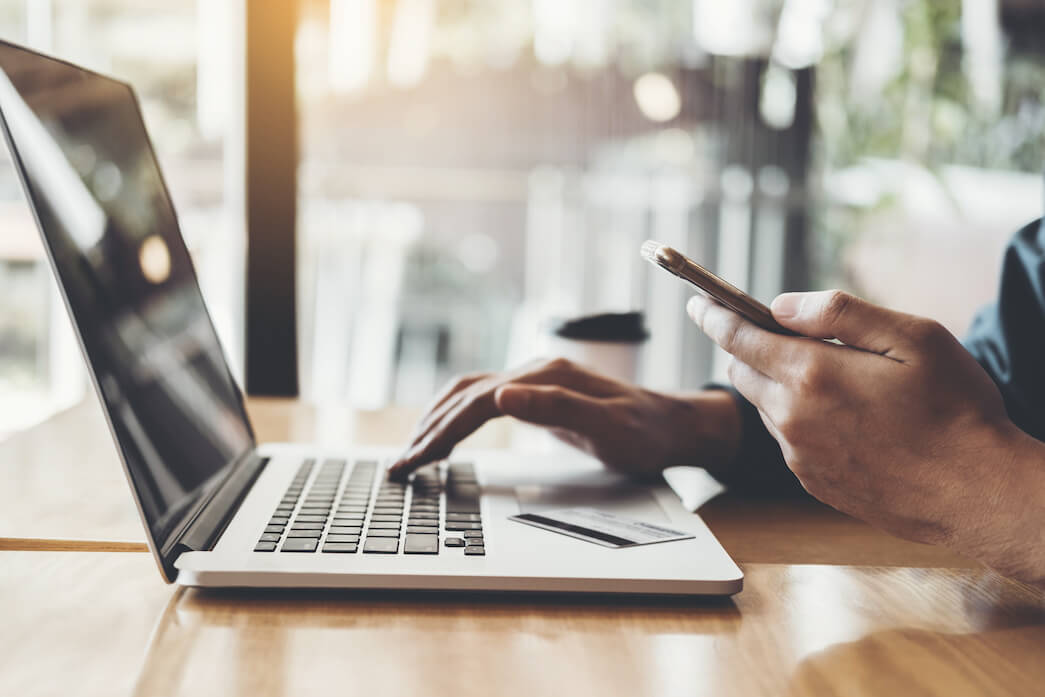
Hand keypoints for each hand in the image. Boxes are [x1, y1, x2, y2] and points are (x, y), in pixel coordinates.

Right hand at [389, 357, 741, 479]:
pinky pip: (482, 401)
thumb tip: (501, 395)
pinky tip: (444, 434)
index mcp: (545, 376)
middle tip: (398, 467)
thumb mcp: (609, 425)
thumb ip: (556, 408)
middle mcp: (534, 371)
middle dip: (427, 431)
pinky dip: (454, 416)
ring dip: (435, 420)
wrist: (674, 425)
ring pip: (468, 394)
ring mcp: (534, 380)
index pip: (477, 403)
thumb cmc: (647, 431)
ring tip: (410, 452)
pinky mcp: (536, 394)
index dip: (441, 432)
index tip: (415, 462)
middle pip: (464, 396)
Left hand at [688, 290, 1044, 582]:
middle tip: (775, 334)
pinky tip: (844, 419)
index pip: (738, 337)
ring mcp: (799, 455)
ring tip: (830, 380)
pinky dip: (798, 420)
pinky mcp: (812, 482)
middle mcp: (793, 418)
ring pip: (765, 407)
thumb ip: (839, 313)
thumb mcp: (912, 337)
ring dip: (778, 386)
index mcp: (812, 374)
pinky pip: (787, 440)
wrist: (977, 492)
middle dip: (747, 348)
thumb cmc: (955, 408)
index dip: (715, 315)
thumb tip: (781, 305)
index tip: (698, 303)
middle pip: (743, 373)